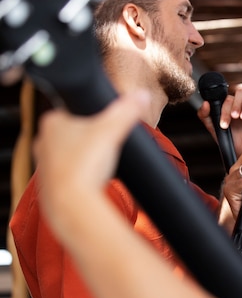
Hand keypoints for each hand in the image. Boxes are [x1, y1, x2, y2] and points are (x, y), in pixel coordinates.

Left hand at [35, 91, 148, 216]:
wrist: (71, 203)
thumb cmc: (85, 164)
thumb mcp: (113, 130)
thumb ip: (127, 110)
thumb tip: (142, 95)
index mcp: (52, 122)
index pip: (73, 110)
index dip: (93, 117)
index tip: (106, 126)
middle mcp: (42, 141)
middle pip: (73, 133)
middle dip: (90, 139)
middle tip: (107, 145)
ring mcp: (43, 164)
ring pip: (69, 154)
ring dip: (85, 158)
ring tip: (101, 165)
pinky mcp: (48, 184)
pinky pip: (67, 174)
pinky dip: (80, 176)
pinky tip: (93, 180)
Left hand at [197, 86, 241, 156]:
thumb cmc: (229, 139)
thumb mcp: (214, 129)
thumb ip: (204, 116)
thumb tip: (205, 103)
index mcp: (231, 104)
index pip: (228, 98)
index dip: (225, 110)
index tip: (224, 124)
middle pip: (241, 91)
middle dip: (237, 103)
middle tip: (235, 117)